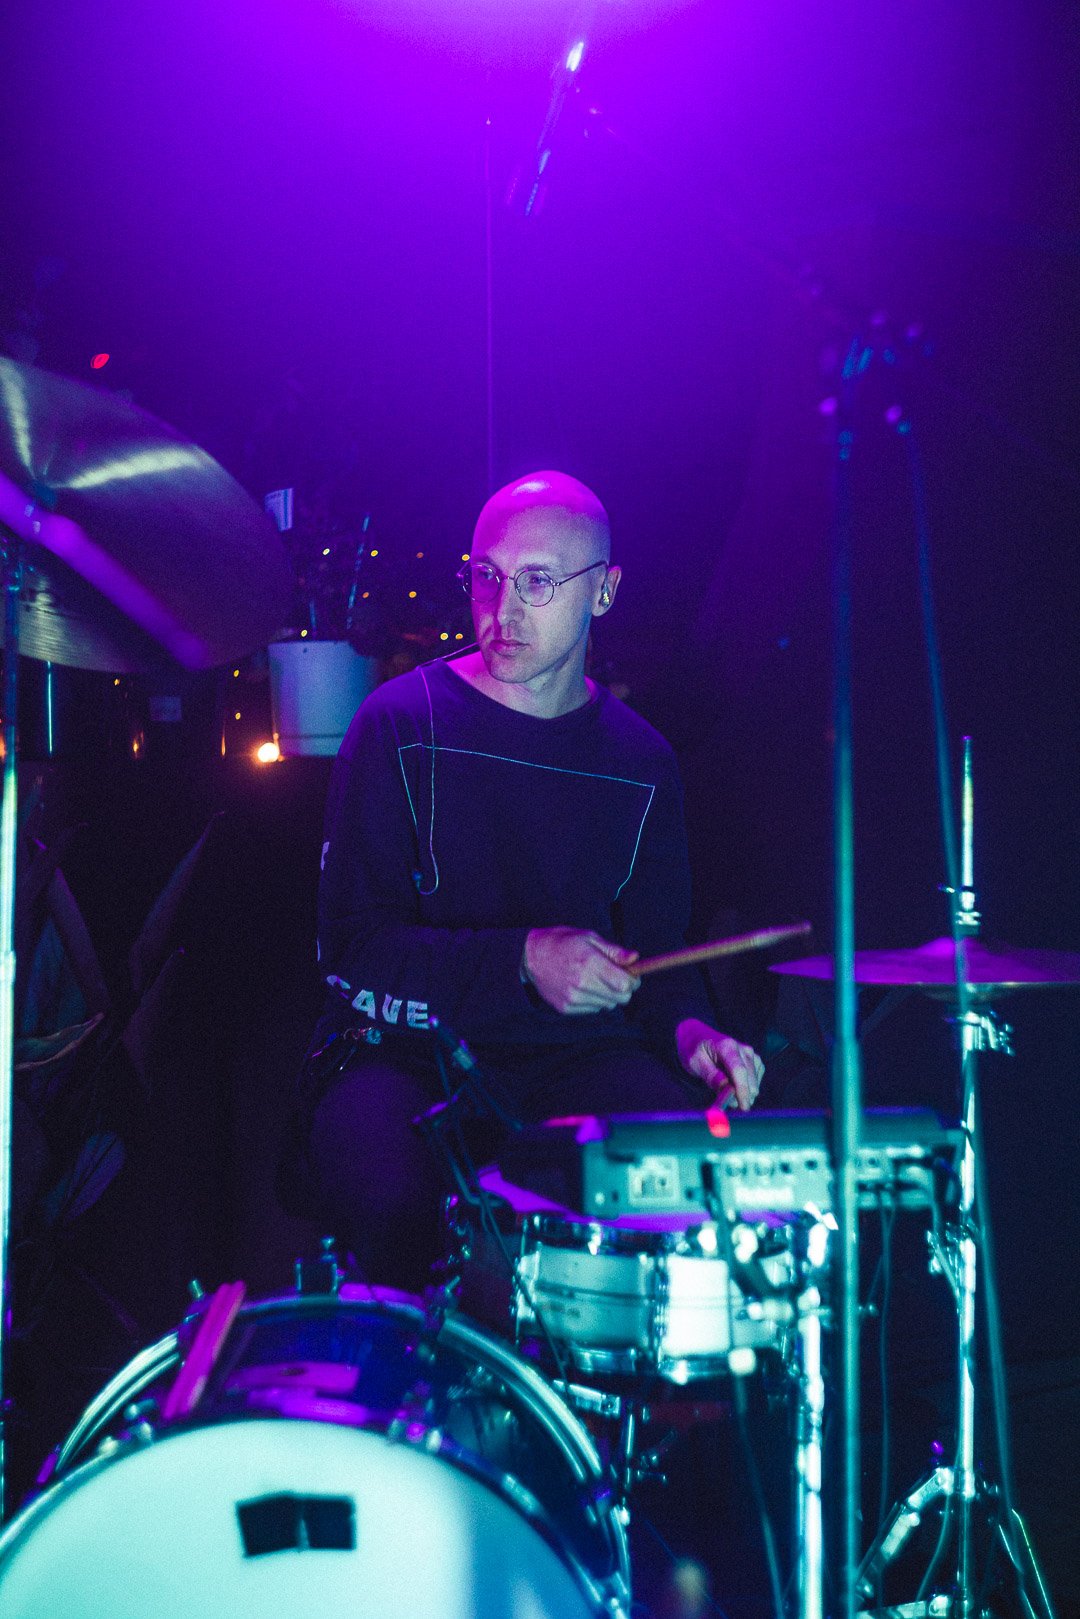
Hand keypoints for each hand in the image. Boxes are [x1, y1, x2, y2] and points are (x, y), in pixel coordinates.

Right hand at [523, 927, 639, 1014]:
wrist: (531, 957)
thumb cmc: (562, 943)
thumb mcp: (589, 938)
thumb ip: (614, 951)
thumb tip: (635, 958)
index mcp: (589, 962)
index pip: (624, 984)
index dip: (633, 980)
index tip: (631, 974)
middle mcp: (581, 983)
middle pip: (620, 998)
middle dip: (623, 989)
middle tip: (615, 977)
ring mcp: (573, 998)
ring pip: (608, 1005)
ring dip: (608, 995)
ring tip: (595, 979)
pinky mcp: (566, 1008)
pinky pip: (593, 1010)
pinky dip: (594, 1000)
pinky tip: (583, 987)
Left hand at [675, 1018, 764, 1110]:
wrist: (698, 1037)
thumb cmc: (695, 1050)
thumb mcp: (695, 1062)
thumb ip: (710, 1075)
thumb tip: (725, 1088)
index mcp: (726, 1046)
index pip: (739, 1070)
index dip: (742, 1090)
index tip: (743, 1107)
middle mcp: (742, 1048)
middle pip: (749, 1077)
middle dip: (743, 1095)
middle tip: (730, 1106)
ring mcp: (750, 1054)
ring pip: (754, 1080)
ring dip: (744, 1093)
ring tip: (727, 1095)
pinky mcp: (754, 1060)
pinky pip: (755, 1079)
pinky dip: (747, 1088)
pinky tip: (734, 1088)